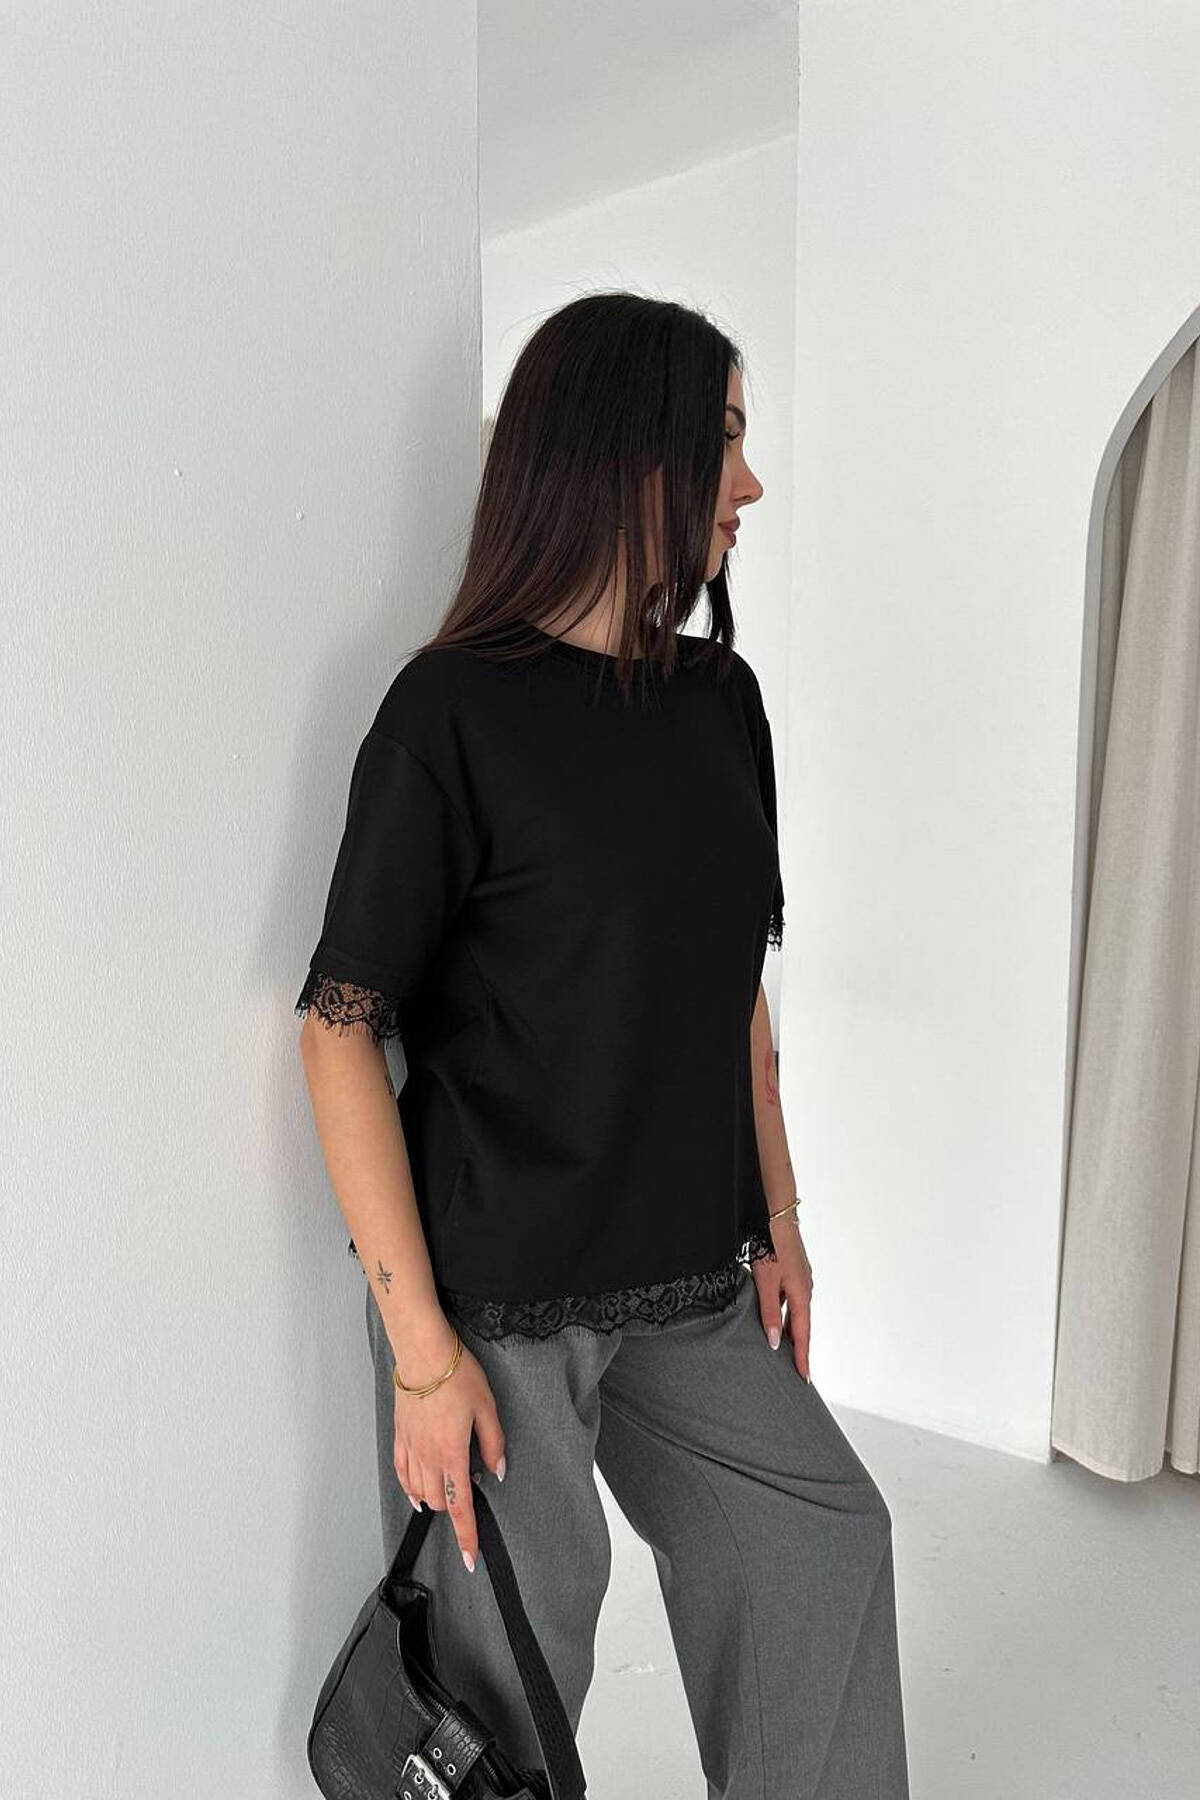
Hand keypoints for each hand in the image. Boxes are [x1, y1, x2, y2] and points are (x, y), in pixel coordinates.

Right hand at [391, 1316, 506, 1572]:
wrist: (423, 1351)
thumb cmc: (457, 1374)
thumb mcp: (487, 1407)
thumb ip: (493, 1443)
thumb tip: (497, 1471)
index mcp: (452, 1453)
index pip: (460, 1506)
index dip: (466, 1536)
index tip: (470, 1559)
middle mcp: (428, 1456)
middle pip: (440, 1500)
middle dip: (456, 1512)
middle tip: (472, 1502)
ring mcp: (411, 1446)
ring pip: (420, 1490)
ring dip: (436, 1500)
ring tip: (450, 1496)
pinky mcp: (400, 1435)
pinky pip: (402, 1472)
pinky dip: (410, 1489)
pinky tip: (416, 1494)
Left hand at [751, 1215, 812, 1381]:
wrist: (776, 1216)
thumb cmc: (771, 1247)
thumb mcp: (766, 1283)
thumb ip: (769, 1313)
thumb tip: (775, 1343)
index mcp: (801, 1294)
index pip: (803, 1334)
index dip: (802, 1357)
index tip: (803, 1378)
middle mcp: (805, 1288)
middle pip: (802, 1325)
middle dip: (799, 1348)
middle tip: (796, 1371)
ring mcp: (800, 1279)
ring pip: (796, 1312)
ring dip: (791, 1331)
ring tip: (785, 1351)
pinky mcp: (793, 1271)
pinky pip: (791, 1300)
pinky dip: (786, 1314)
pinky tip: (775, 1317)